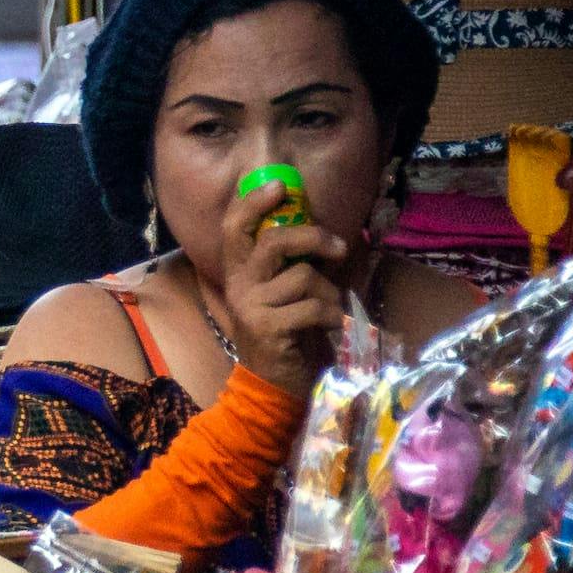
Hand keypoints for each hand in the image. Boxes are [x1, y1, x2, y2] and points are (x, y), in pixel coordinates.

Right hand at [204, 191, 353, 389]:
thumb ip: (288, 267)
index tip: (279, 186)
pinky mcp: (269, 328)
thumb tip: (318, 235)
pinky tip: (332, 328)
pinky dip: (333, 317)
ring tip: (331, 310)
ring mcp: (251, 307)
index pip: (234, 227)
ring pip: (303, 277)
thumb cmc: (285, 335)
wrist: (272, 386)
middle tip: (339, 248)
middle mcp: (239, 285)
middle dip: (312, 238)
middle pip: (273, 241)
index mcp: (239, 273)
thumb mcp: (281, 295)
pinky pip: (313, 307)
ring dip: (329, 293)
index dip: (252, 202)